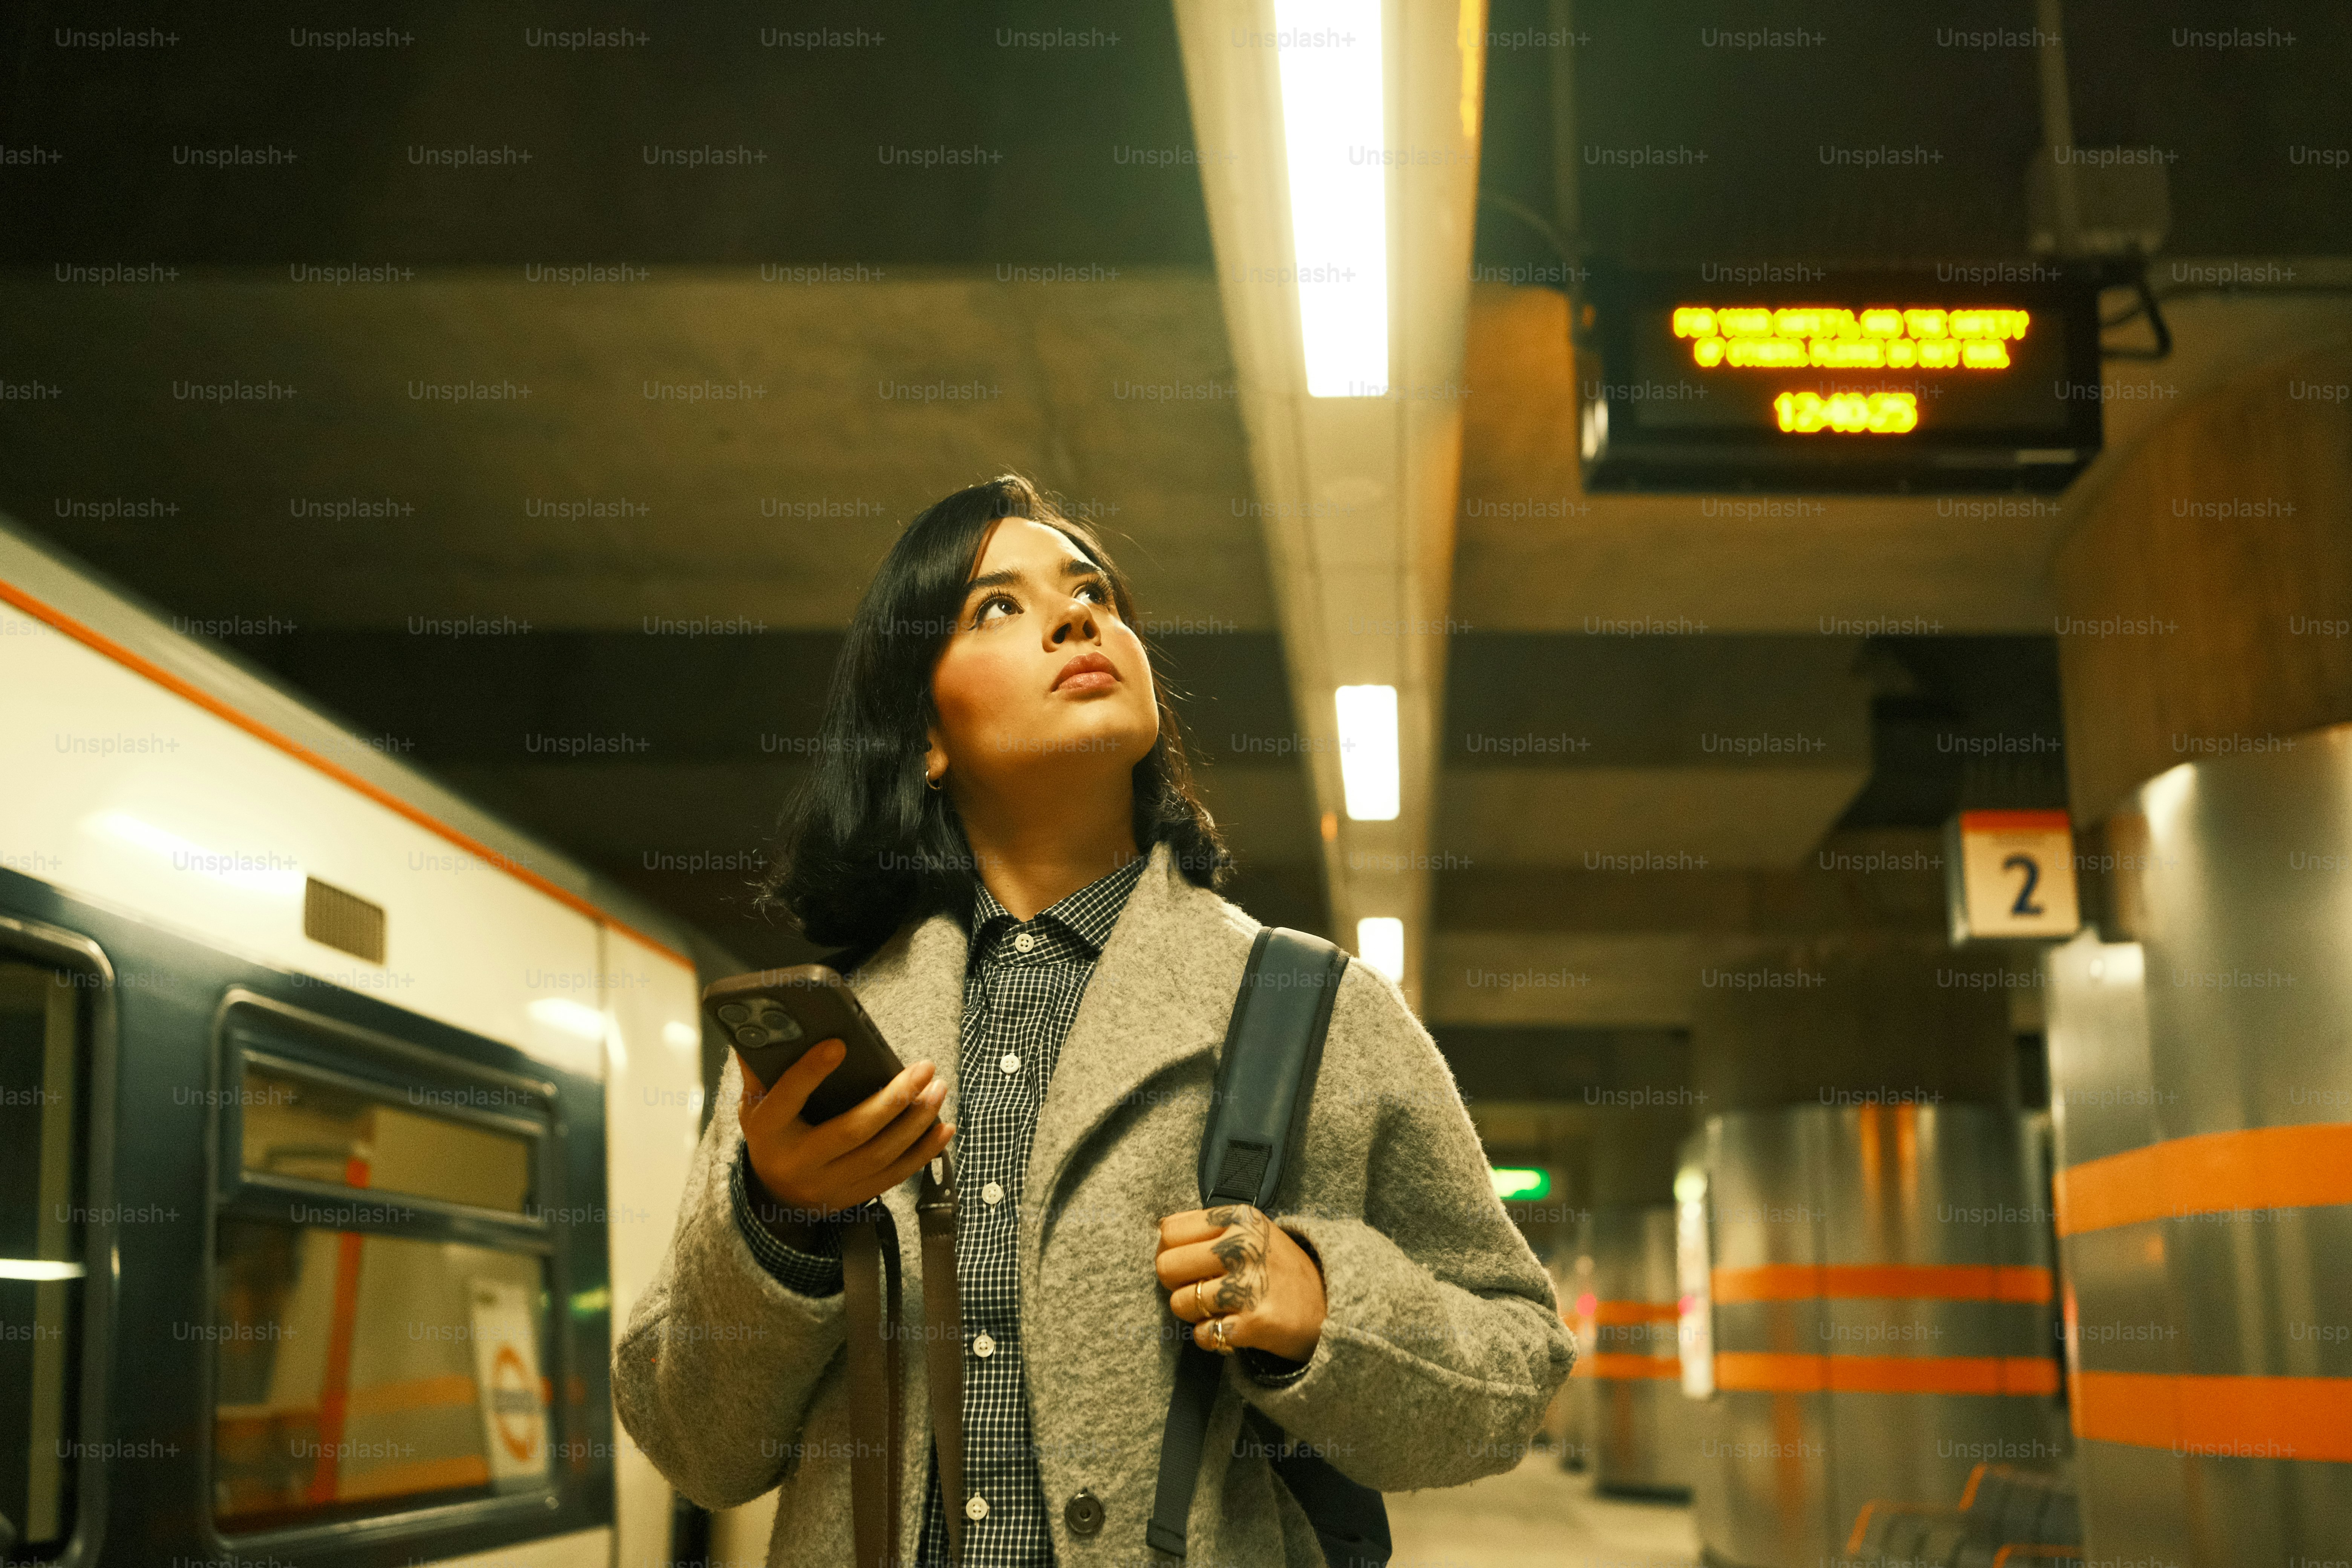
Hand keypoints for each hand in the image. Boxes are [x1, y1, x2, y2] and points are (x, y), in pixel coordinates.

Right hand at [737, 1040, 954, 1239]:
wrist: (774, 1194)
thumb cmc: (771, 1134)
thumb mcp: (755, 1103)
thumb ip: (763, 1068)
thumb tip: (773, 1023)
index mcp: (768, 1130)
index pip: (788, 1098)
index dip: (811, 1071)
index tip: (839, 1044)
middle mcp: (798, 1162)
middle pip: (852, 1131)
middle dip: (893, 1099)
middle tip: (924, 1068)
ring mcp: (828, 1184)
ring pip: (880, 1155)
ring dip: (916, 1122)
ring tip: (937, 1090)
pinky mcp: (853, 1196)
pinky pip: (894, 1176)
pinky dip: (923, 1152)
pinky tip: (943, 1128)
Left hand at [1155, 1204, 1325, 1362]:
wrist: (1333, 1309)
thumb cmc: (1281, 1270)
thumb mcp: (1253, 1232)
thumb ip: (1211, 1229)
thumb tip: (1159, 1231)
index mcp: (1240, 1218)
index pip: (1169, 1230)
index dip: (1169, 1251)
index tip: (1185, 1263)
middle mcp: (1243, 1246)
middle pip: (1166, 1266)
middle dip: (1176, 1284)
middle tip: (1200, 1289)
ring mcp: (1249, 1284)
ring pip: (1180, 1303)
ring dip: (1195, 1314)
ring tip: (1220, 1309)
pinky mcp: (1254, 1322)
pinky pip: (1203, 1334)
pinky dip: (1211, 1338)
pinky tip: (1231, 1329)